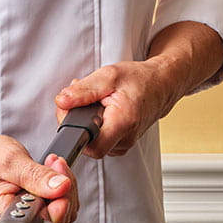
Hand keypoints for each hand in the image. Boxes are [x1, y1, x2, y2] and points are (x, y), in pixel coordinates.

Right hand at [0, 134, 73, 222]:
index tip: (63, 184)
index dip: (59, 206)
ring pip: (62, 213)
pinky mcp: (37, 211)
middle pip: (56, 220)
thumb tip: (61, 187)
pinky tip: (51, 172)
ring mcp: (29, 218)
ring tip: (52, 165)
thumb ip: (35, 176)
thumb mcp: (10, 162)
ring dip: (65, 187)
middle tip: (57, 165)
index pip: (41, 222)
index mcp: (4, 215)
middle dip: (64, 191)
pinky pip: (59, 205)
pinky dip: (62, 187)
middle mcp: (17, 222)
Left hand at [54, 59, 177, 157]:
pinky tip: (98, 110)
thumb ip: (83, 90)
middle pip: (88, 144)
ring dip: (84, 122)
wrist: (161, 85)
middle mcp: (126, 138)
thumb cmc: (139, 79)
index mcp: (123, 122)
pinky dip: (94, 125)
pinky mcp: (122, 143)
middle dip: (76, 122)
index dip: (73, 131)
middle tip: (80, 101)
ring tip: (93, 103)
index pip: (90, 147)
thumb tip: (62, 102)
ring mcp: (124, 144)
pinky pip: (100, 140)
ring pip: (92, 142)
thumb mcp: (108, 76)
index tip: (70, 112)